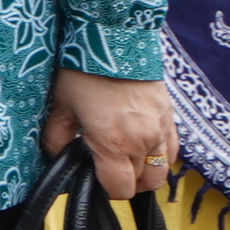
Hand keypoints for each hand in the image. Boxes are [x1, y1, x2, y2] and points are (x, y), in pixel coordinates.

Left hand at [44, 68, 179, 201]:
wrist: (115, 39)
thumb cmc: (83, 73)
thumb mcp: (60, 107)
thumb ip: (56, 140)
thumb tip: (58, 159)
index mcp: (114, 143)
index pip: (120, 189)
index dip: (106, 189)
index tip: (94, 177)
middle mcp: (144, 141)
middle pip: (143, 184)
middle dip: (125, 181)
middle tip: (106, 166)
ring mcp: (162, 130)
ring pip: (161, 171)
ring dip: (144, 172)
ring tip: (123, 157)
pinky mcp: (172, 118)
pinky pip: (172, 151)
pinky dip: (159, 156)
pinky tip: (140, 145)